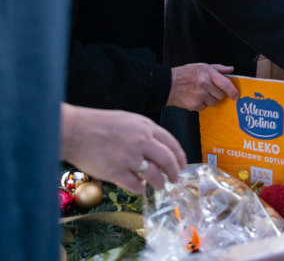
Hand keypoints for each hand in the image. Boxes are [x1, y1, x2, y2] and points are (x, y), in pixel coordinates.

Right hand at [60, 103, 186, 192]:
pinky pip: (136, 185)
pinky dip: (140, 188)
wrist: (76, 130)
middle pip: (168, 160)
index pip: (172, 143)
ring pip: (154, 175)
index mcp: (146, 127)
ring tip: (159, 186)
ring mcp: (129, 157)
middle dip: (174, 172)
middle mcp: (141, 141)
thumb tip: (159, 150)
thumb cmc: (100, 124)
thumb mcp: (129, 120)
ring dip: (159, 183)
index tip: (182, 165)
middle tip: (175, 179)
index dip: (180, 157)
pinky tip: (139, 187)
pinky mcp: (115, 172)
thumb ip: (146, 133)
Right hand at [166, 63, 238, 110]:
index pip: (226, 84)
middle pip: (221, 95)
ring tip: (200, 93)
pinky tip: (194, 98)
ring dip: (210, 99)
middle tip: (209, 90)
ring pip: (214, 102)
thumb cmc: (184, 74)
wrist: (168, 84)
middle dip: (217, 94)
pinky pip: (204, 107)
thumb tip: (230, 70)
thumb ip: (218, 68)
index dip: (233, 91)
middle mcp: (205, 84)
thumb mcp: (201, 66)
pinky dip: (201, 104)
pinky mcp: (195, 105)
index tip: (236, 96)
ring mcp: (200, 95)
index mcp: (208, 73)